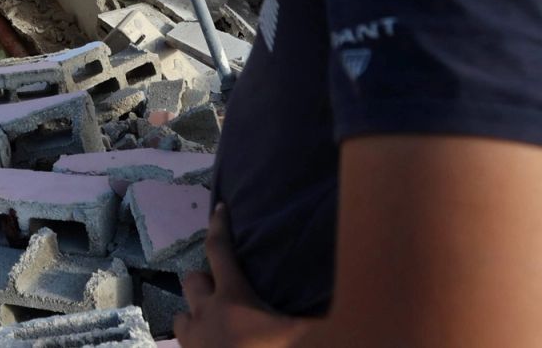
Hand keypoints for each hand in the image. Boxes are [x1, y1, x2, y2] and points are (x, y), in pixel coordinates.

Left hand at [175, 205, 310, 347]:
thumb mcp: (299, 334)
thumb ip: (319, 318)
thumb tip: (360, 299)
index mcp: (232, 299)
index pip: (220, 250)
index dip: (220, 225)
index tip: (220, 207)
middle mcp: (205, 314)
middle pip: (192, 280)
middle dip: (204, 280)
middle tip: (222, 288)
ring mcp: (192, 340)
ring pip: (181, 314)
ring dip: (194, 313)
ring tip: (213, 320)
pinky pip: (182, 344)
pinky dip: (193, 341)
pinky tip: (209, 345)